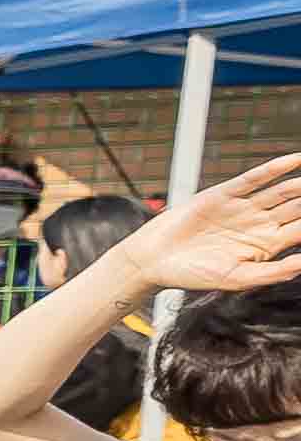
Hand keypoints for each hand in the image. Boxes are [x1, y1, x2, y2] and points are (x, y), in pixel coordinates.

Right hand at [101, 151, 300, 298]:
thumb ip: (273, 273)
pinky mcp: (225, 194)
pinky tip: (295, 161)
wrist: (154, 261)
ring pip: (282, 192)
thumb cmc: (193, 275)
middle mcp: (260, 224)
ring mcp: (244, 207)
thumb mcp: (237, 279)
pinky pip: (255, 179)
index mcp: (268, 246)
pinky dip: (275, 169)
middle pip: (298, 208)